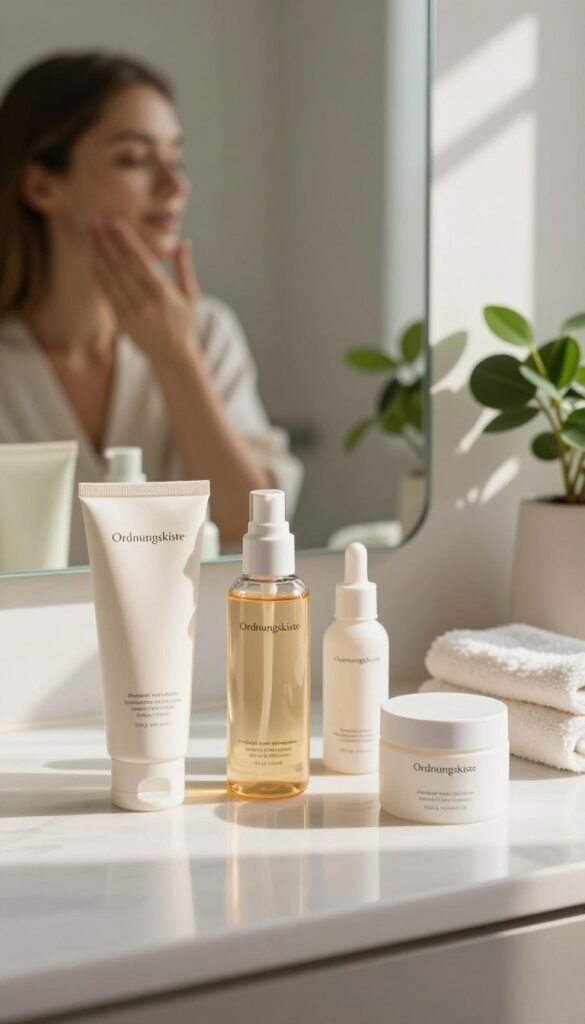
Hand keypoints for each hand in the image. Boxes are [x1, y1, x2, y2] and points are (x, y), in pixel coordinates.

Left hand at [88, 219, 198, 363]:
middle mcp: (146, 303)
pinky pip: (107, 294)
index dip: (126, 242)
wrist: (172, 355)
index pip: (141, 262)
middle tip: (94, 221)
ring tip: (88, 235)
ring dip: (97, 255)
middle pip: (122, 267)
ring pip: (111, 279)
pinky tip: (91, 258)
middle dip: (107, 243)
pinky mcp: (122, 321)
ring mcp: (132, 313)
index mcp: (163, 293)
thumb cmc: (182, 322)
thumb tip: (182, 242)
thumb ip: (184, 268)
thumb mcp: (190, 295)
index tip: (114, 222)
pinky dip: (98, 275)